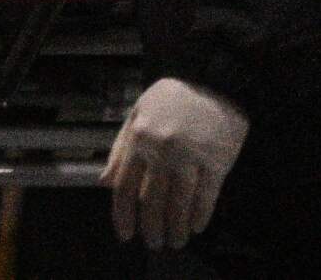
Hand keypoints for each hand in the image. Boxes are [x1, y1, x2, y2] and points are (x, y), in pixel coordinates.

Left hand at [101, 77, 248, 250]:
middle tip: (154, 243)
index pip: (124, 188)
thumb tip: (104, 182)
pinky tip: (196, 227)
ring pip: (178, 204)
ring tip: (176, 241)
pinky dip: (200, 216)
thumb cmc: (173, 96)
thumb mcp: (138, 113)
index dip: (123, 216)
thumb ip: (120, 148)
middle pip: (151, 202)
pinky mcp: (216, 161)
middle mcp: (162, 151)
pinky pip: (206, 197)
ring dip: (175, 228)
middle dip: (151, 228)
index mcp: (139, 138)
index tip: (126, 234)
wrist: (215, 77)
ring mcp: (190, 157)